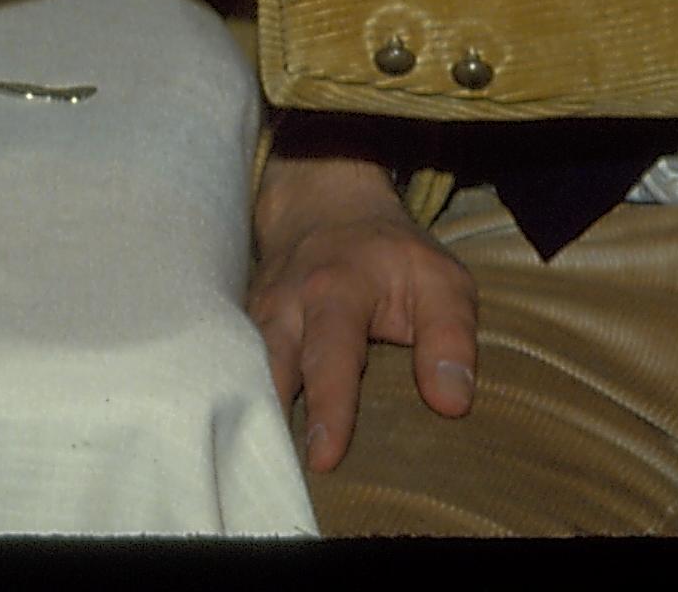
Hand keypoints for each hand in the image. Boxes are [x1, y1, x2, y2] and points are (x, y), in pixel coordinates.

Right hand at [246, 149, 478, 473]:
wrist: (323, 205)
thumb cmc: (389, 255)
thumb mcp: (440, 281)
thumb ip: (450, 339)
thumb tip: (450, 404)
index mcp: (336, 289)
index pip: (331, 354)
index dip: (329, 406)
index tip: (324, 457)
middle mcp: (285, 302)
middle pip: (270, 365)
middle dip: (270, 417)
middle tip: (275, 472)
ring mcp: (255, 314)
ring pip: (240, 366)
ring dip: (244, 410)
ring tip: (249, 461)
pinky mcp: (241, 326)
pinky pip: (227, 363)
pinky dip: (230, 396)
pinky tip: (233, 434)